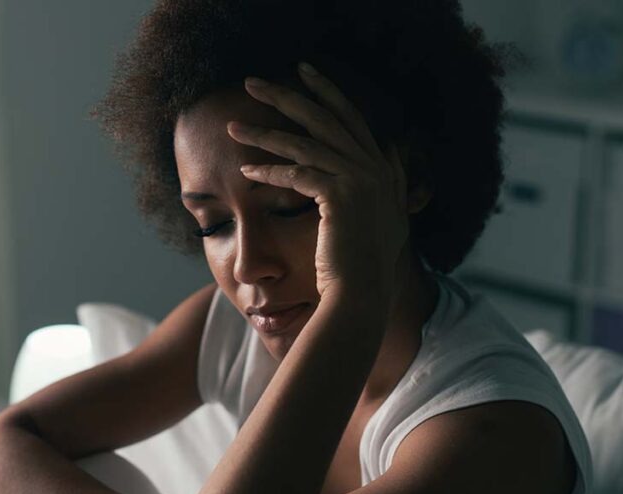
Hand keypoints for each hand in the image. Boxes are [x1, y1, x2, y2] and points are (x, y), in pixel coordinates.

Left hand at [226, 63, 409, 305]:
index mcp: (383, 169)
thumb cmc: (360, 264)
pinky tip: (246, 171)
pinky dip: (269, 172)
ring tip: (232, 127)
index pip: (352, 118)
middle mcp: (376, 168)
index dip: (327, 92)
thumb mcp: (380, 217)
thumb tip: (390, 148)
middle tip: (253, 82)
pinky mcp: (341, 196)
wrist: (362, 293)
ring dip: (262, 134)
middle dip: (286, 95)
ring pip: (303, 144)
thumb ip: (384, 182)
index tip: (303, 71)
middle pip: (324, 118)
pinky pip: (296, 175)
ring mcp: (361, 180)